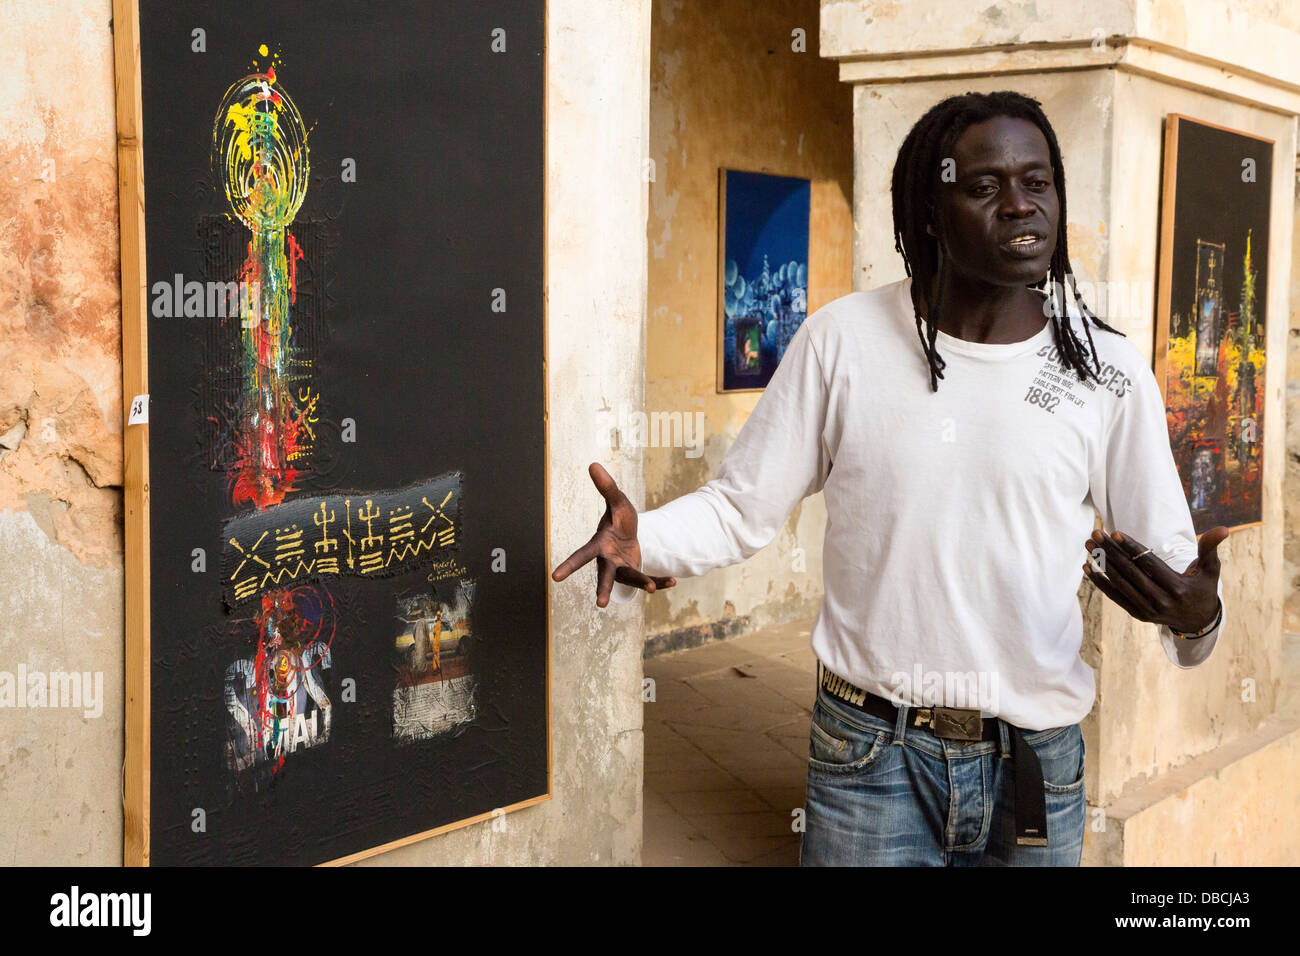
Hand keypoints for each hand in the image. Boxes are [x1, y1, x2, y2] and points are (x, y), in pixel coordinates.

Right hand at [551, 462, 675, 607]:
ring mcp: (622, 570)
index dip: (569, 565)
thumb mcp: (618, 502)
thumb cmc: (619, 519)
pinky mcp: (636, 574)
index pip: (582, 555)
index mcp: (599, 545)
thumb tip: (593, 464)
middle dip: (603, 588)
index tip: (555, 577)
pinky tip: (672, 581)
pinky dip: (659, 582)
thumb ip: (607, 487)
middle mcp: (608, 561)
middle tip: (600, 604)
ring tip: (651, 588)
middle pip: (605, 575)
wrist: (631, 534)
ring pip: (630, 578)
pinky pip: (648, 579)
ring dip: (640, 582)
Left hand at [1082, 525, 1228, 633]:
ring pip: (1120, 583)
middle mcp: (1160, 601)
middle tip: (1095, 533)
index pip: (1149, 564)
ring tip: (1089, 544)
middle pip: (1130, 572)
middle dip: (1111, 551)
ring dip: (1102, 563)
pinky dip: (1101, 582)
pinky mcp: (1137, 614)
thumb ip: (1210, 548)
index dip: (1131, 548)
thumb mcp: (1210, 569)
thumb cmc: (1202, 588)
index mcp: (1177, 588)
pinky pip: (1115, 596)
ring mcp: (1147, 610)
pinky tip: (1088, 566)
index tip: (1115, 532)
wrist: (1198, 620)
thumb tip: (1223, 528)